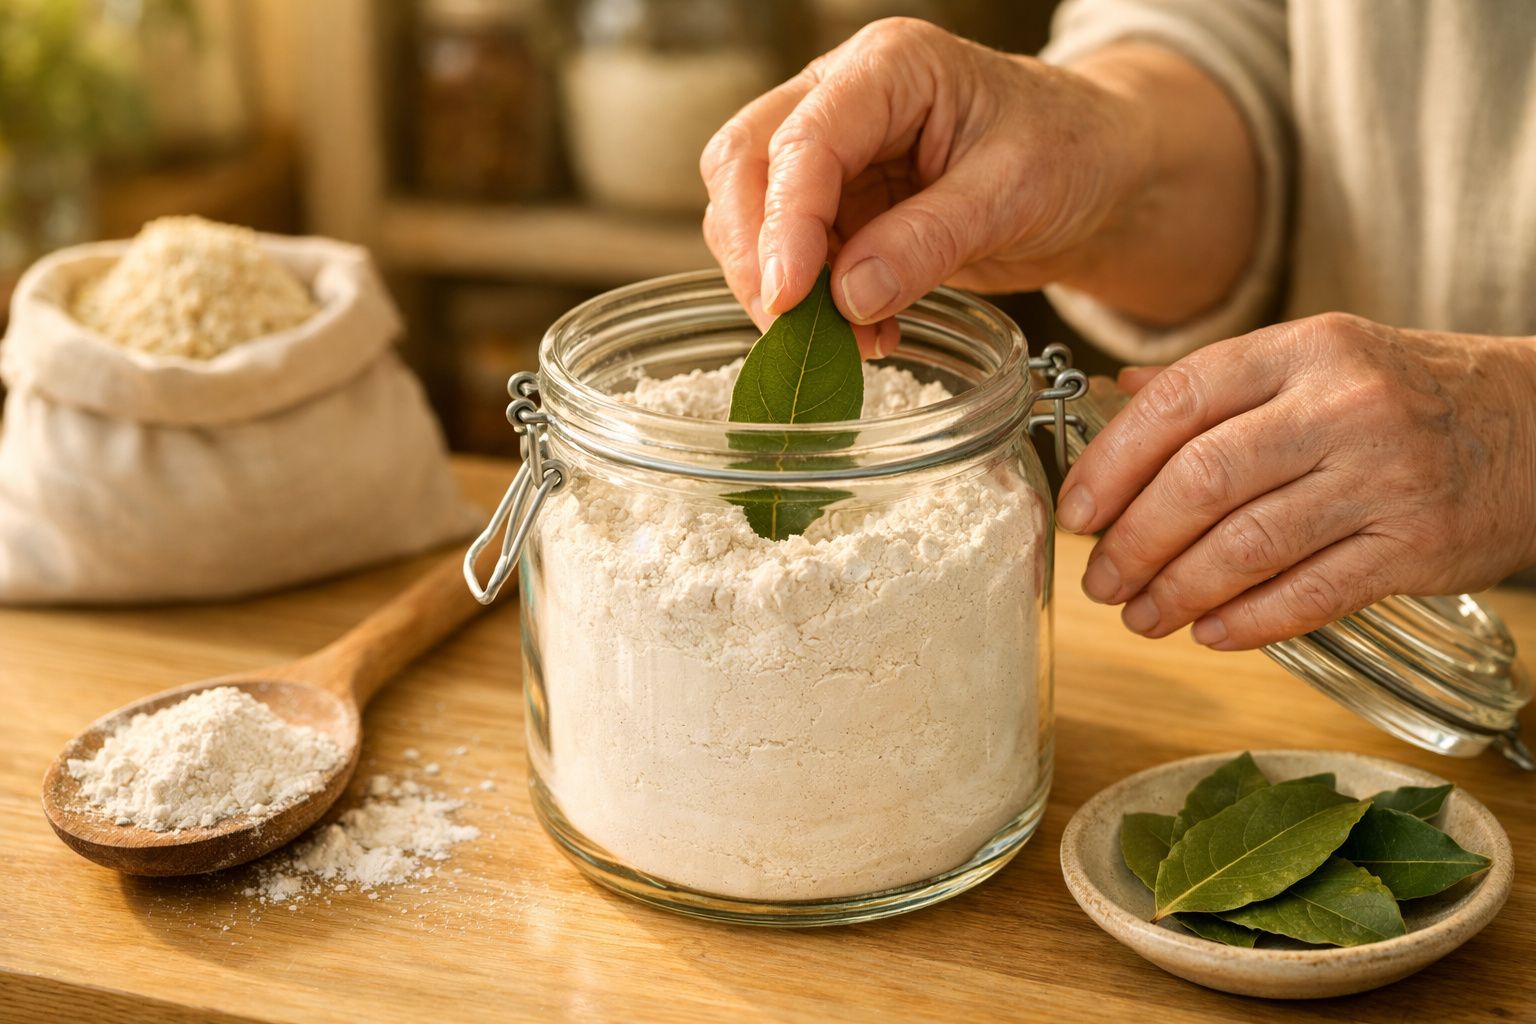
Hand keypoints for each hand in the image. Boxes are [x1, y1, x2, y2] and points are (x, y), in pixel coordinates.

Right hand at [699, 18, 1154, 354]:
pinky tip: (866, 331)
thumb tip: (848, 297)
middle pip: (745, 164)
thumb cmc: (1072, 151)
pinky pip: (795, 255)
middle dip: (756, 253)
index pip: (803, 140)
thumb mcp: (1016, 193)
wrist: (1099, 173)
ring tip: (851, 339)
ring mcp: (834, 152)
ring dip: (782, 287)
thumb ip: (930, 240)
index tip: (789, 297)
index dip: (783, 223)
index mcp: (890, 67)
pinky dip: (814, 303)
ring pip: (752, 213)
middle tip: (792, 328)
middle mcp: (844, 97)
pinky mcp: (839, 205)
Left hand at [1058, 313, 1535, 648]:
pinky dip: (1249, 622)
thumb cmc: (1408, 393)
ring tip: (1140, 617)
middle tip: (1100, 581)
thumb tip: (1115, 394)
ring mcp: (1384, 477)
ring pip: (1248, 545)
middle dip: (1133, 541)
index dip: (1111, 463)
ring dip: (1177, 592)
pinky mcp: (1418, 546)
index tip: (1076, 511)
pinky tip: (1209, 634)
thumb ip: (1219, 383)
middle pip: (1202, 480)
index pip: (1178, 401)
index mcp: (1302, 350)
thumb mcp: (1317, 360)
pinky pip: (1311, 594)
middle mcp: (1341, 407)